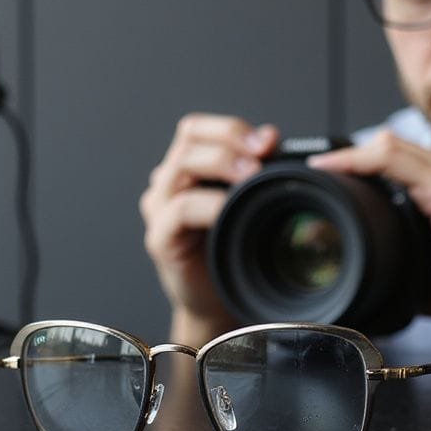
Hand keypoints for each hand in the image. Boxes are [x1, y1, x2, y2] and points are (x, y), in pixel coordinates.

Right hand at [139, 114, 278, 343]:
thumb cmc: (234, 250)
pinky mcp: (159, 236)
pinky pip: (180, 209)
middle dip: (230, 140)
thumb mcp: (249, 202)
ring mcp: (160, 208)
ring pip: (182, 165)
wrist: (219, 301)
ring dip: (221, 163)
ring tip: (252, 175)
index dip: (231, 128)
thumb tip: (271, 135)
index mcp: (188, 168)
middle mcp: (169, 183)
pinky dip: (209, 203)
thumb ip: (256, 168)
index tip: (268, 141)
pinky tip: (231, 208)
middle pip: (189, 137)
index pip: (198, 128)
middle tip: (263, 155)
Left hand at [307, 130, 430, 344]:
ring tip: (319, 172)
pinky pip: (393, 158)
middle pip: (390, 148)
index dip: (363, 167)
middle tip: (315, 178)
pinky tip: (332, 170)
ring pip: (389, 146)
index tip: (332, 184)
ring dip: (348, 156)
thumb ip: (408, 264)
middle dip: (349, 160)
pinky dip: (359, 160)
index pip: (401, 162)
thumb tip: (377, 278)